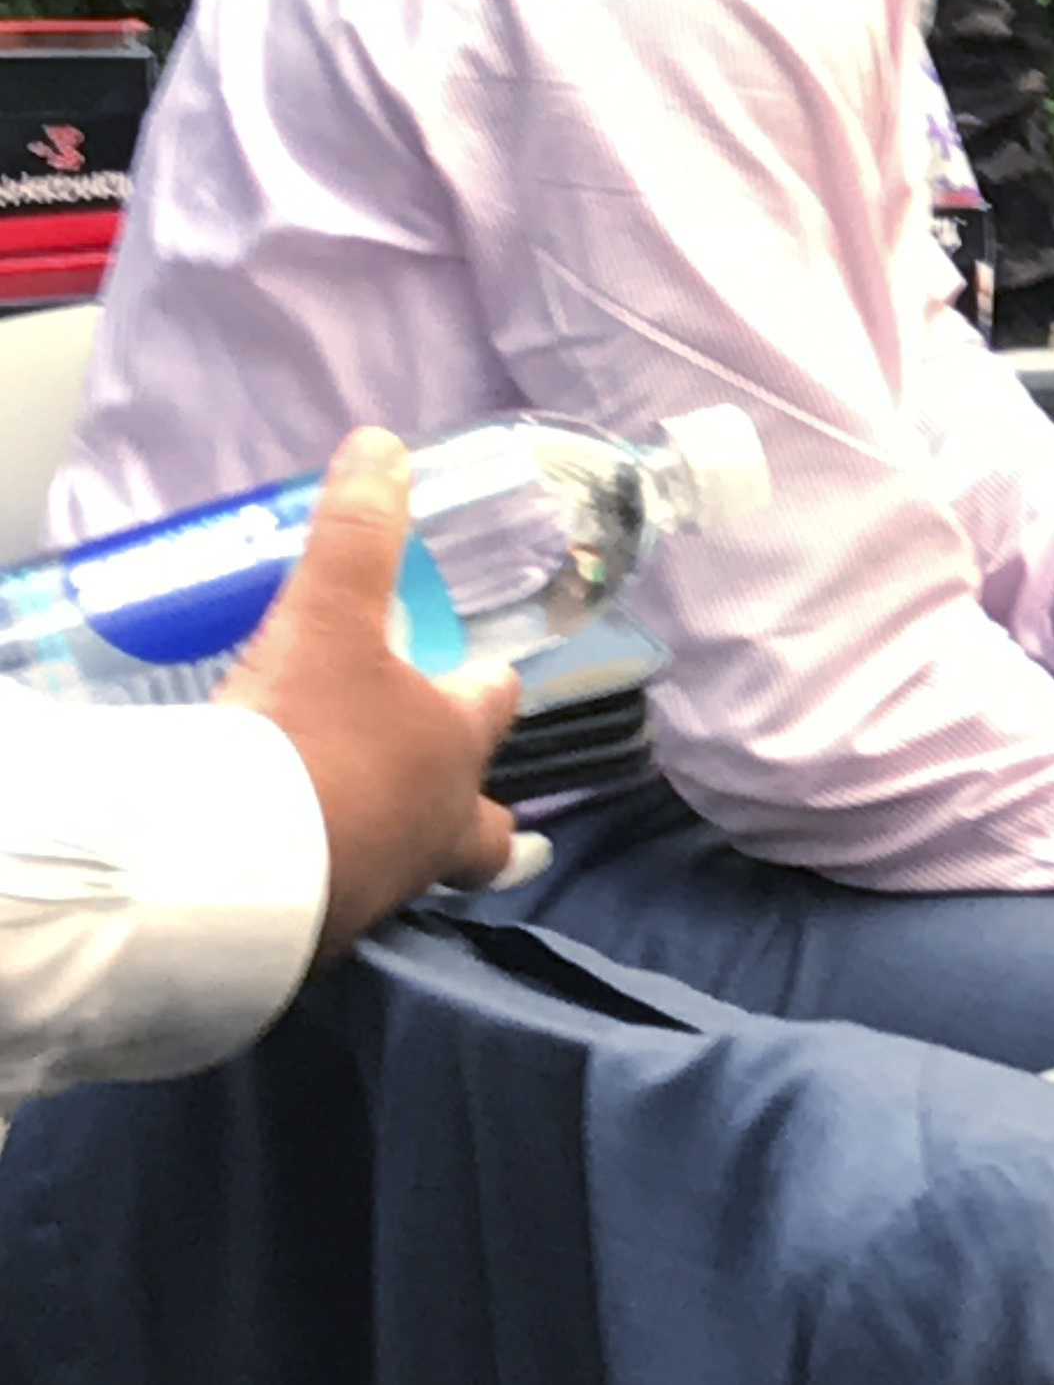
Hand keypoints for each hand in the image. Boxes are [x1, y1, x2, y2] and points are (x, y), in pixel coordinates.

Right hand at [216, 430, 523, 962]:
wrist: (229, 872)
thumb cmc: (305, 739)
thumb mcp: (326, 619)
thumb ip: (356, 535)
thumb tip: (383, 447)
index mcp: (452, 746)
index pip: (493, 706)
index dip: (487, 685)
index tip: (487, 675)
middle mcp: (434, 827)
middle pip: (482, 832)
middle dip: (483, 824)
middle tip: (470, 813)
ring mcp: (381, 890)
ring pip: (411, 871)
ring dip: (396, 850)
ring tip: (365, 838)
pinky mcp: (317, 938)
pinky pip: (335, 910)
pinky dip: (324, 889)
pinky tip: (293, 878)